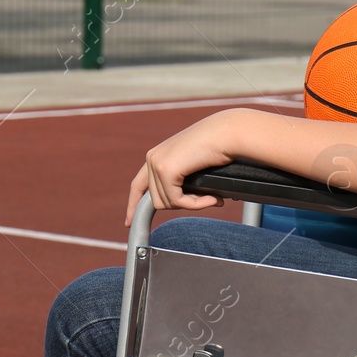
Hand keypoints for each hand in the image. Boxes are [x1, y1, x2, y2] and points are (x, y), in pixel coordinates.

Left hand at [123, 110, 239, 226]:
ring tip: (212, 197)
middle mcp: (152, 157)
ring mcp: (157, 163)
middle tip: (206, 200)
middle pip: (156, 200)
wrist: (229, 134)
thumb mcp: (192, 165)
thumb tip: (176, 203)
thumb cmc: (218, 149)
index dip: (133, 204)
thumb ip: (180, 180)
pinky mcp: (166, 170)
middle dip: (181, 204)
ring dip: (192, 204)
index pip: (138, 185)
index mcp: (156, 155)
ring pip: (166, 203)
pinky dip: (196, 205)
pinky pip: (177, 201)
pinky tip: (212, 199)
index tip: (128, 222)